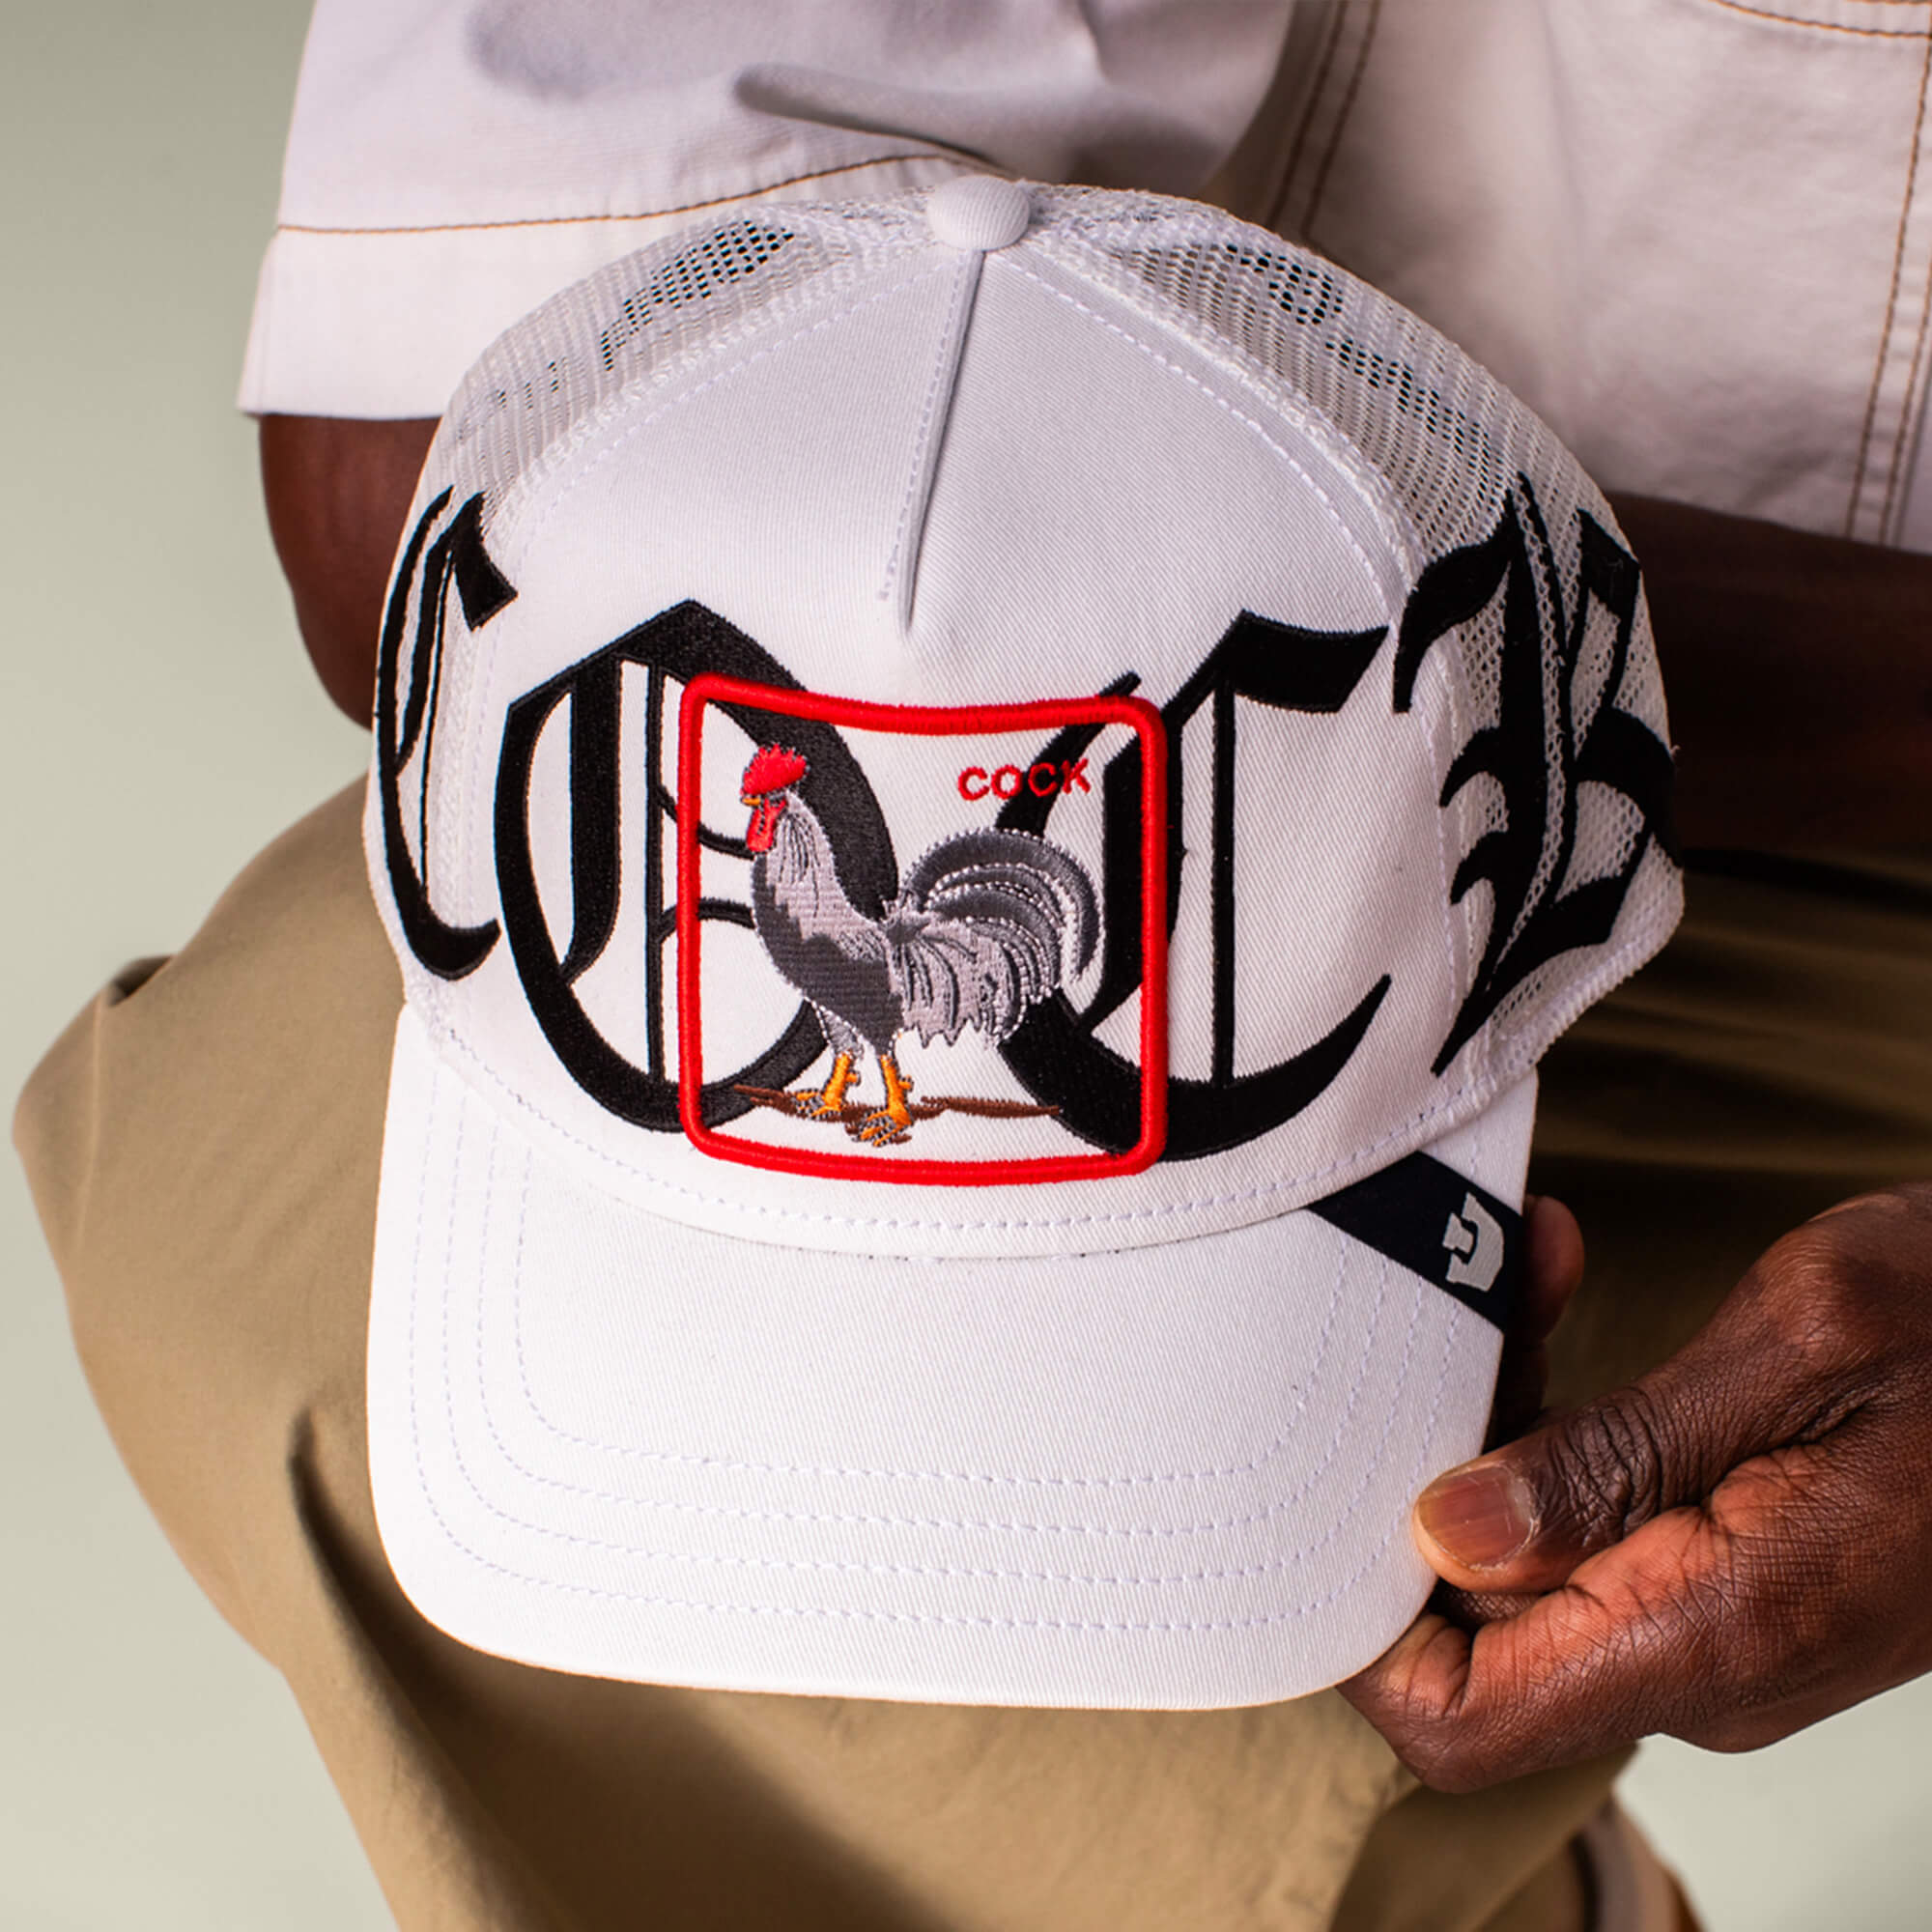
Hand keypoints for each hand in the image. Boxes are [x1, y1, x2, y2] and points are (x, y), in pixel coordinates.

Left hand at [1341, 1184, 1931, 1790]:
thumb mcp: (1800, 1346)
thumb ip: (1615, 1455)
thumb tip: (1446, 1533)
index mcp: (1715, 1627)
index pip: (1463, 1720)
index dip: (1364, 1635)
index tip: (1326, 1489)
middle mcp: (1700, 1657)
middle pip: (1468, 1625)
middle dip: (1427, 1468)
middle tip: (1446, 1315)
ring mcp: (1711, 1624)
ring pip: (1519, 1560)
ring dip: (1494, 1419)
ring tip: (1526, 1278)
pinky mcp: (1723, 1576)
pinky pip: (1585, 1526)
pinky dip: (1553, 1424)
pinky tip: (1558, 1304)